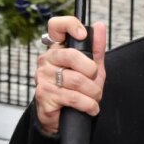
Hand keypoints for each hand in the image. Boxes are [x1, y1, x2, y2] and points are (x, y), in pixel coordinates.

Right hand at [34, 17, 106, 134]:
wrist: (63, 118)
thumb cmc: (76, 90)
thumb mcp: (91, 68)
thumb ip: (96, 48)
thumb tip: (100, 26)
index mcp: (57, 49)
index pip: (56, 26)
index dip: (70, 25)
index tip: (83, 35)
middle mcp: (47, 60)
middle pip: (71, 55)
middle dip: (91, 70)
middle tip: (94, 80)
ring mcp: (43, 77)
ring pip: (76, 80)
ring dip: (93, 92)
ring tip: (94, 97)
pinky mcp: (44, 95)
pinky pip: (73, 97)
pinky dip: (88, 104)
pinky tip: (91, 107)